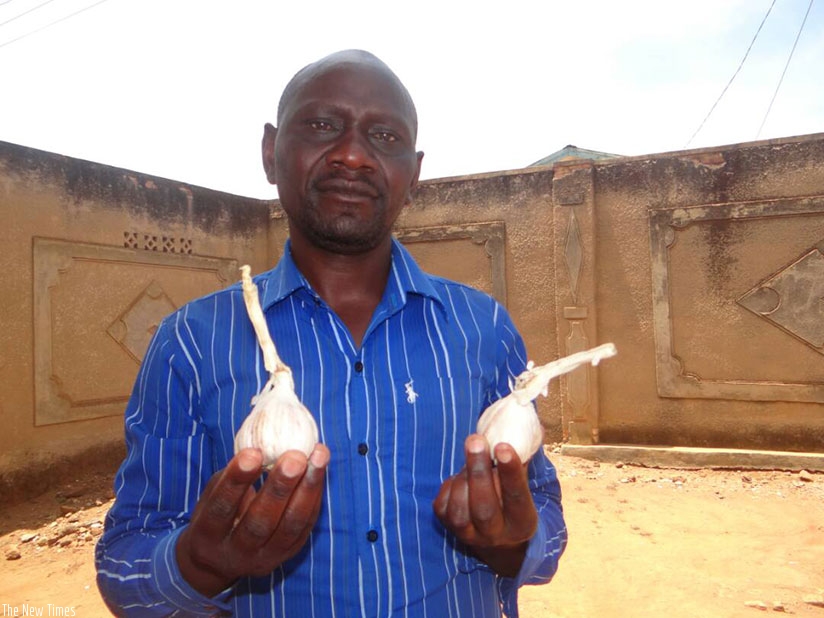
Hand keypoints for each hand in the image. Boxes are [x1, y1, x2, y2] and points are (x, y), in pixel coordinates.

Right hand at [175, 445, 329, 596]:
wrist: (220, 560)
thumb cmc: (216, 514)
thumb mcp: (211, 496)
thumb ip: (232, 476)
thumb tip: (262, 443)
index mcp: (207, 535)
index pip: (222, 508)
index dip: (237, 481)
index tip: (253, 453)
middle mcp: (235, 552)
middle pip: (259, 523)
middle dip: (280, 487)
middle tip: (295, 456)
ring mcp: (264, 558)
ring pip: (289, 526)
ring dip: (307, 489)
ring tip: (318, 457)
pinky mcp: (287, 554)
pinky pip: (305, 525)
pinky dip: (314, 496)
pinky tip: (319, 470)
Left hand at [433, 434, 537, 576]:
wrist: (496, 535)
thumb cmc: (511, 496)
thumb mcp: (522, 481)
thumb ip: (522, 454)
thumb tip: (525, 417)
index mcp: (522, 522)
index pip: (517, 496)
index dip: (510, 472)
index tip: (502, 446)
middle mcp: (497, 534)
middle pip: (484, 507)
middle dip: (478, 471)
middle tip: (476, 440)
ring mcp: (470, 535)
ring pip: (460, 509)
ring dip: (463, 477)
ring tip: (472, 458)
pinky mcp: (449, 528)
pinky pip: (443, 505)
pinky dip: (450, 485)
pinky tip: (461, 477)